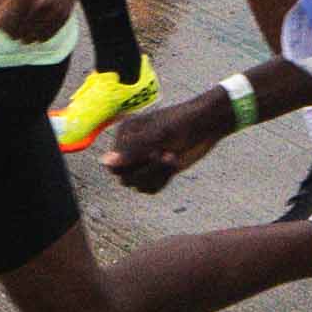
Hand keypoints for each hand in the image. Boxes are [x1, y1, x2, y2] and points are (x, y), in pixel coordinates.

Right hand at [104, 85, 244, 192]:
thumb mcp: (158, 135)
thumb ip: (131, 150)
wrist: (207, 125)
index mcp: (124, 135)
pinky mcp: (155, 171)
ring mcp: (143, 160)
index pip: (115, 165)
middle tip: (168, 155)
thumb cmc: (183, 123)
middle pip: (124, 178)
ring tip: (173, 158)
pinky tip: (174, 166)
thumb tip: (105, 163)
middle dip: (148, 171)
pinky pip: (149, 189)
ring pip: (137, 185)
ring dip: (156, 177)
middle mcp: (129, 148)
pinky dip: (162, 181)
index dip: (134, 164)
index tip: (156, 151)